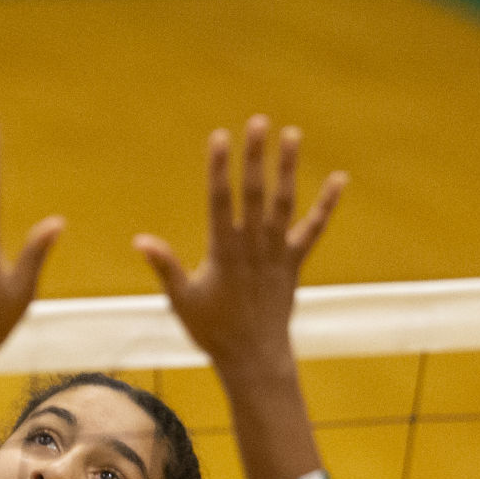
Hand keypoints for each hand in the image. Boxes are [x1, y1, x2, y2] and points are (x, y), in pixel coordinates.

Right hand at [133, 117, 346, 379]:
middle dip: (256, 156)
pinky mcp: (294, 262)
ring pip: (284, 202)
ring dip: (288, 168)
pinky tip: (339, 179)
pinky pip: (314, 229)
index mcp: (223, 252)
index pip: (220, 201)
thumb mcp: (181, 300)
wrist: (254, 357)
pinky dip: (327, 205)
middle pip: (254, 193)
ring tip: (292, 134)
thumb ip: (165, 267)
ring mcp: (277, 252)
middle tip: (258, 121)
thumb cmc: (213, 331)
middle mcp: (253, 246)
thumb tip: (140, 240)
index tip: (220, 137)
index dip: (219, 168)